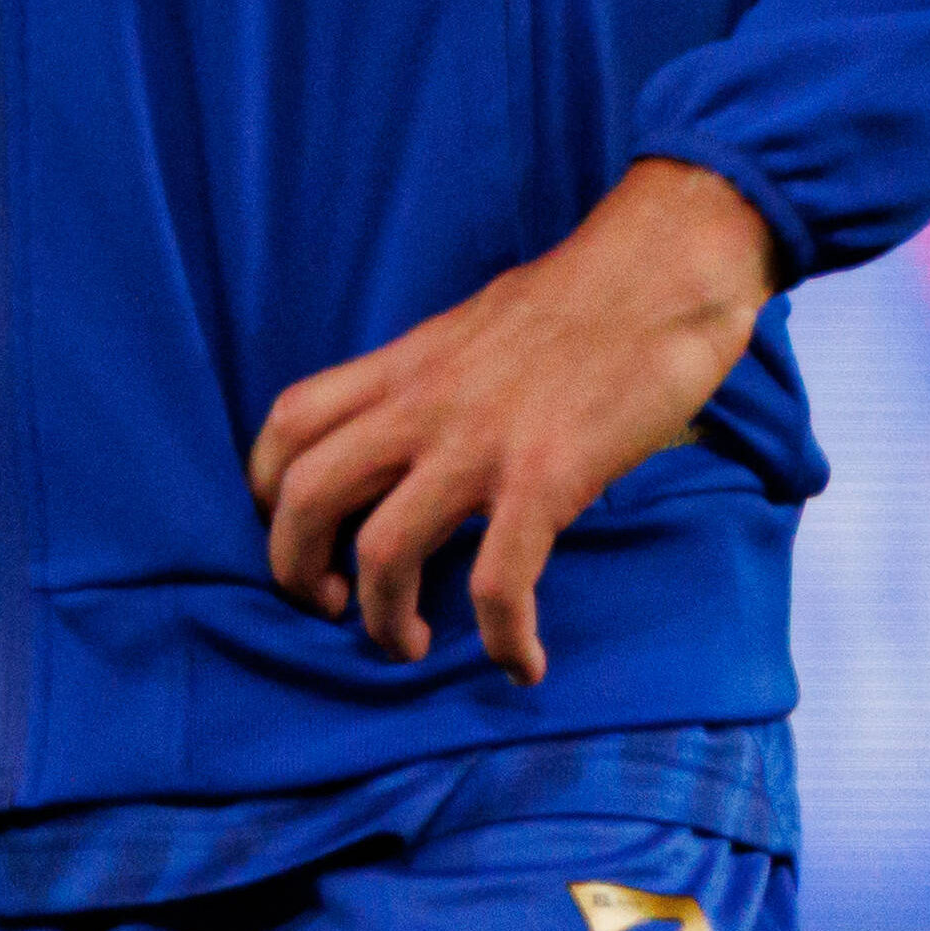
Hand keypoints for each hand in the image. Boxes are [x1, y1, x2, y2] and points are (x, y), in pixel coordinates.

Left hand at [245, 160, 777, 684]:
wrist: (663, 268)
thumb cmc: (582, 298)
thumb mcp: (474, 328)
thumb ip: (432, 382)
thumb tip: (417, 433)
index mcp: (402, 365)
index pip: (289, 423)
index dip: (266, 488)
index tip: (294, 532)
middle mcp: (421, 405)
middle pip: (305, 495)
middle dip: (295, 568)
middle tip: (326, 606)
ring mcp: (478, 443)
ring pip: (382, 550)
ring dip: (383, 619)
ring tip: (408, 646)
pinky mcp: (546, 478)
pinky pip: (498, 582)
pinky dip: (502, 637)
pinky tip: (522, 662)